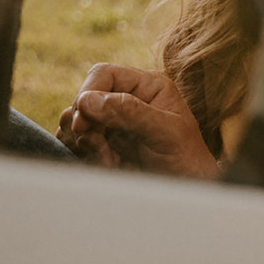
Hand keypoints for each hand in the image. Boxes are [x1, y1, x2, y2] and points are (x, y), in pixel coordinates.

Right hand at [56, 63, 217, 179]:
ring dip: (84, 143)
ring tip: (109, 161)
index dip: (87, 94)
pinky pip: (76, 142)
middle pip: (84, 99)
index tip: (83, 123)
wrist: (187, 188)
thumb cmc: (187, 158)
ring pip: (76, 122)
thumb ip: (130, 112)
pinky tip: (106, 165)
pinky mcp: (104, 144)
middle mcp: (126, 99)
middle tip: (101, 149)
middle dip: (86, 126)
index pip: (103, 75)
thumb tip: (88, 100)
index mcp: (146, 86)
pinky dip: (82, 155)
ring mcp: (113, 122)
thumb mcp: (166, 132)